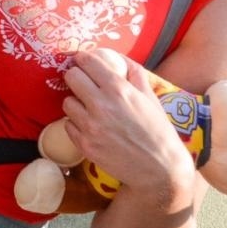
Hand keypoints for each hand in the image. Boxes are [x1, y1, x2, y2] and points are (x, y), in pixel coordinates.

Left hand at [60, 49, 194, 207]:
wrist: (159, 169)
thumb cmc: (158, 131)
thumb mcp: (151, 97)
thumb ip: (134, 73)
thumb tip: (118, 58)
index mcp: (119, 89)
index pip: (87, 62)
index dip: (83, 59)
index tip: (82, 60)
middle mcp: (101, 105)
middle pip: (71, 78)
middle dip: (76, 77)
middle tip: (83, 82)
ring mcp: (90, 126)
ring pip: (67, 102)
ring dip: (76, 102)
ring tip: (88, 107)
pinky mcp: (84, 145)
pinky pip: (68, 125)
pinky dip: (76, 123)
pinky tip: (90, 126)